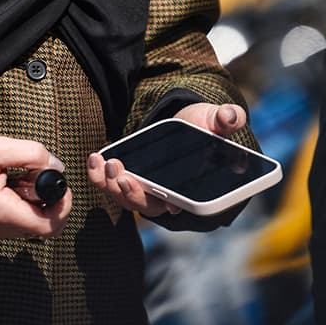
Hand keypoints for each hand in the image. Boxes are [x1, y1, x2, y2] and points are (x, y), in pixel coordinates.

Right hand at [0, 134, 71, 239]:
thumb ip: (31, 154)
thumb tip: (56, 166)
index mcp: (0, 211)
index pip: (49, 225)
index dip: (62, 205)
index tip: (58, 182)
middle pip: (44, 225)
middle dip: (49, 200)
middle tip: (36, 175)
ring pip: (32, 224)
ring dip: (35, 201)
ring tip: (19, 178)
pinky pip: (19, 221)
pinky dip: (23, 204)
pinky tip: (11, 185)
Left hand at [87, 102, 246, 218]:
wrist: (183, 121)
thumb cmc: (205, 125)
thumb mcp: (216, 118)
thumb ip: (226, 119)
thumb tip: (230, 118)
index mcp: (197, 188)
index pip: (190, 206)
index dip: (178, 207)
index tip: (170, 204)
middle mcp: (171, 196)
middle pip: (151, 207)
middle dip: (134, 195)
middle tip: (123, 177)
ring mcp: (148, 190)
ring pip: (128, 199)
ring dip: (113, 186)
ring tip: (106, 164)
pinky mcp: (129, 180)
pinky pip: (111, 185)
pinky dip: (99, 176)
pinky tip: (95, 159)